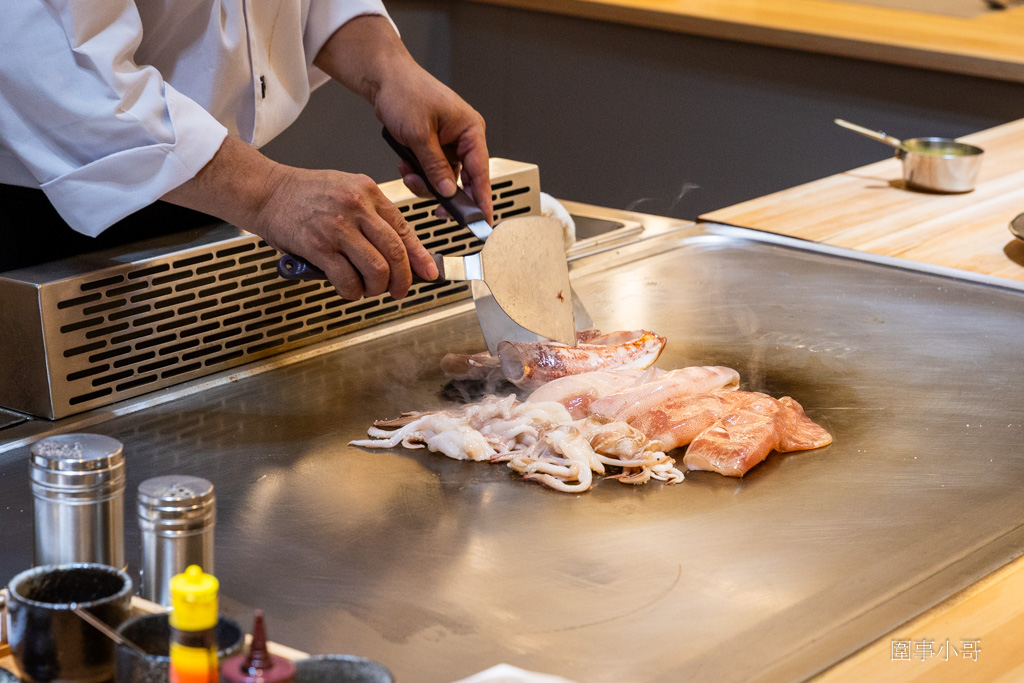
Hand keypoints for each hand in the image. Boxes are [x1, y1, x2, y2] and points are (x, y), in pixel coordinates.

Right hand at [253, 166, 437, 299]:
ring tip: (369, 290)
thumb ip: (372, 214)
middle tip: (399, 291)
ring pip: (376, 269)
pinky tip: (349, 289)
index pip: (404, 229)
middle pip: (395, 252)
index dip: (420, 256)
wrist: (267, 192)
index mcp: (368, 192)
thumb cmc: (305, 194)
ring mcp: (338, 228)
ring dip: (377, 288)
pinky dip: (352, 292)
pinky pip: (347, 279)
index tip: (429, 272)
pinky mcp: (318, 247)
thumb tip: (398, 249)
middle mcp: (356, 208)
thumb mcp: (347, 190)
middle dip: (403, 279)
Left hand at [315, 16, 491, 222]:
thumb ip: (435, 166)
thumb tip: (448, 191)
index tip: (484, 222)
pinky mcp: (433, 147)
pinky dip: (417, 174)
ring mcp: (448, 144)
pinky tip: (405, 165)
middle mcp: (463, 138)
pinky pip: (431, 172)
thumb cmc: (405, 92)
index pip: (481, 172)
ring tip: (408, 172)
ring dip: (425, 183)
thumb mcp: (419, 134)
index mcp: (470, 130)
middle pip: (463, 180)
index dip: (482, 199)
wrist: (384, 78)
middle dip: (444, 192)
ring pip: (443, 179)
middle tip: (436, 209)